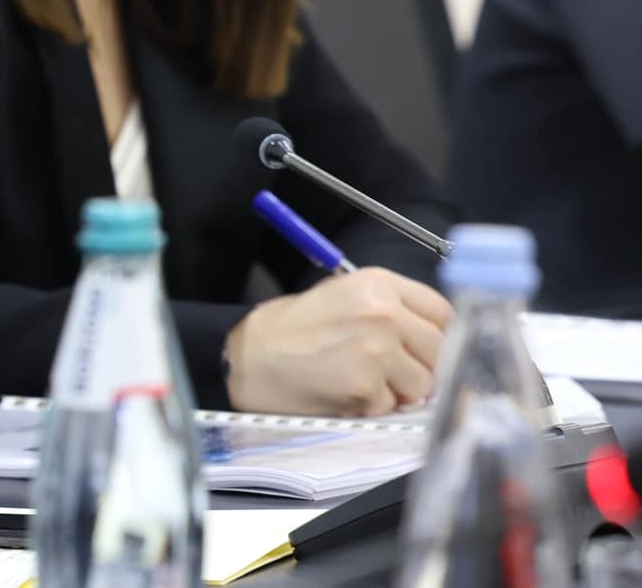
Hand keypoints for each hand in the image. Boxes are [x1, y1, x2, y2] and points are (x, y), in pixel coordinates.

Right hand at [225, 267, 452, 415]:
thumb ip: (395, 311)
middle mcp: (383, 312)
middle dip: (422, 368)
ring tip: (360, 378)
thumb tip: (444, 342)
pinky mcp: (365, 385)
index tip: (427, 351)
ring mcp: (376, 349)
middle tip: (389, 371)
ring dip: (398, 391)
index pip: (443, 312)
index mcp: (379, 284)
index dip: (439, 336)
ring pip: (423, 385)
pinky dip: (372, 407)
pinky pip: (391, 406)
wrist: (248, 356)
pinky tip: (343, 391)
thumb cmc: (294, 330)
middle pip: (442, 350)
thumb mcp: (345, 298)